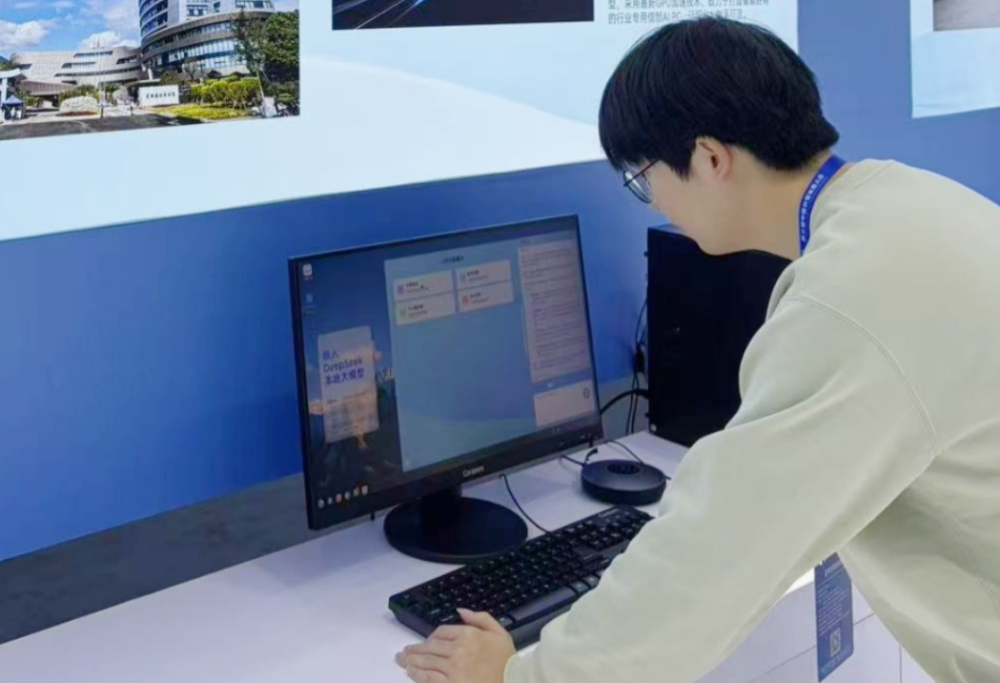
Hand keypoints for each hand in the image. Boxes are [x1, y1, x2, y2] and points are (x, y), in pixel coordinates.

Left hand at [395, 609, 515, 682]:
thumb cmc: (507, 661)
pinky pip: (428, 678)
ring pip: (426, 662)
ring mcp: (453, 668)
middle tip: (404, 652)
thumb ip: (480, 618)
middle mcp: (458, 649)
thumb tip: (460, 610)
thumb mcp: (499, 633)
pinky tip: (410, 672)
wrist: (515, 682)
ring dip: (411, 661)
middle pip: (430, 646)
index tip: (426, 642)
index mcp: (469, 634)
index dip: (431, 637)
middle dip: (415, 649)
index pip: (441, 632)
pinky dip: (417, 674)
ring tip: (402, 660)